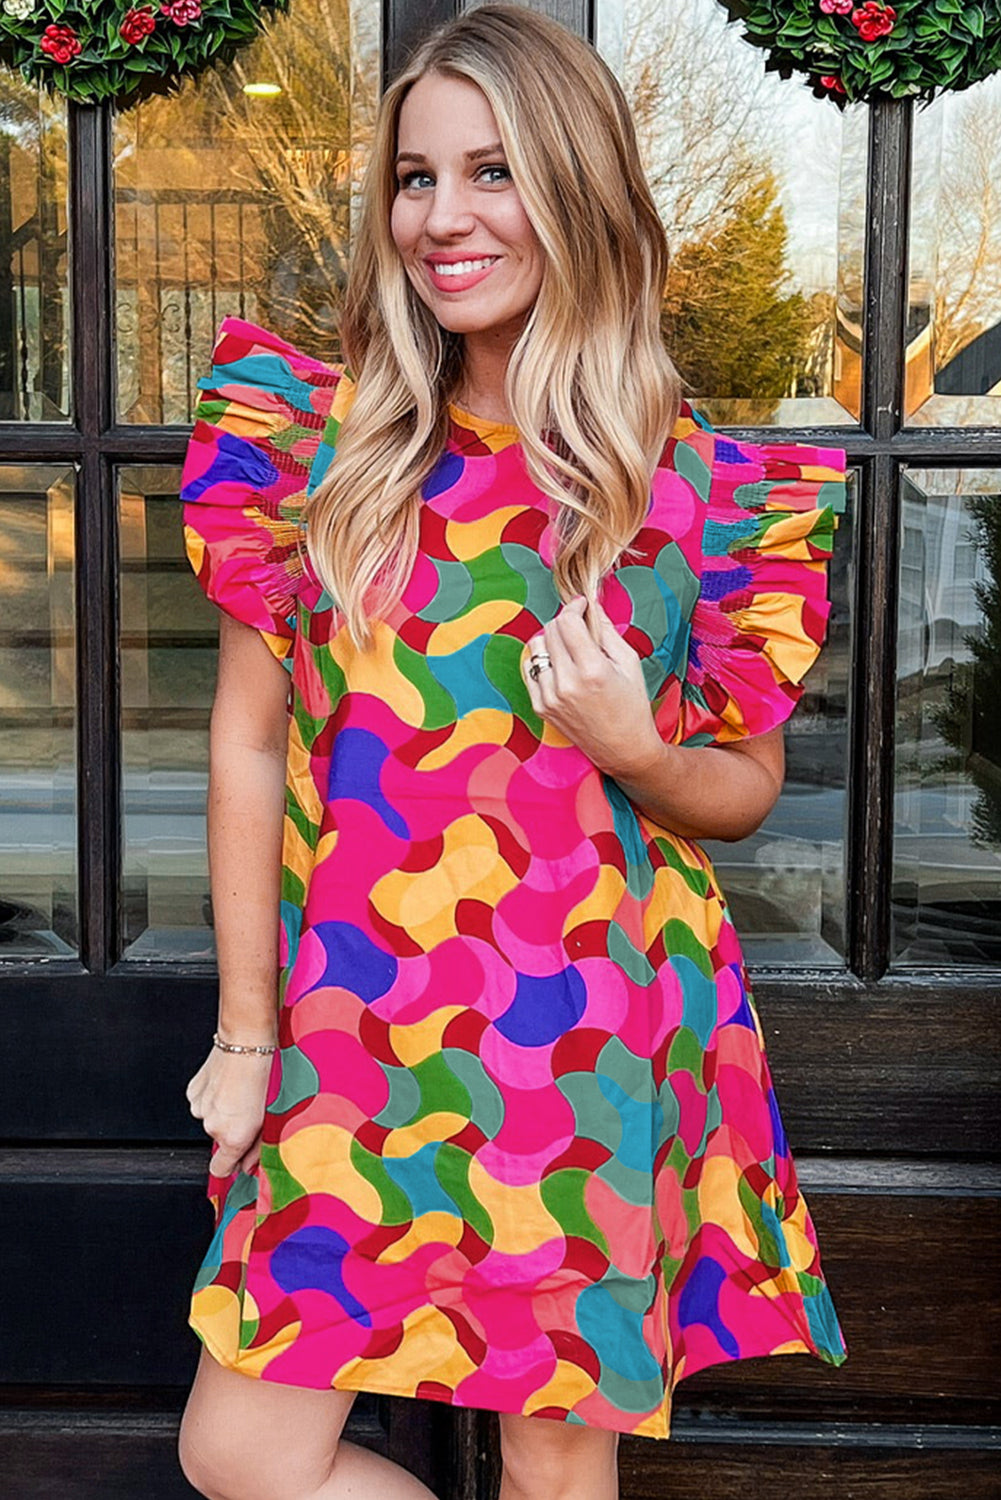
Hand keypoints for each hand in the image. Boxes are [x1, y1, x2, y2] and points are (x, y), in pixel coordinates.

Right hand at [185, 1044, 272, 1177]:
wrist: (247, 1041)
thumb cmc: (268, 1074)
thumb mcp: (273, 1117)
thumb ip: (260, 1148)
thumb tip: (250, 1165)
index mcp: (234, 1137)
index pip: (220, 1170)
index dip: (233, 1164)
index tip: (241, 1157)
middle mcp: (213, 1126)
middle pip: (220, 1141)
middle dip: (234, 1131)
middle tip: (252, 1111)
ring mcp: (201, 1107)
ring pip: (212, 1120)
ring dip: (224, 1112)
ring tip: (242, 1093)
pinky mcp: (194, 1090)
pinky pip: (204, 1103)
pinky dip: (214, 1097)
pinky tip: (229, 1084)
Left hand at [522, 595, 662, 777]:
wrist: (623, 748)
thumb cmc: (632, 706)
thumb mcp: (629, 663)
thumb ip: (606, 631)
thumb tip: (591, 606)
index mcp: (592, 670)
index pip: (567, 622)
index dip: (574, 607)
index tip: (582, 605)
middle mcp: (566, 683)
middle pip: (550, 631)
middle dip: (565, 623)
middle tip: (580, 630)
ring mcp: (549, 697)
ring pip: (536, 647)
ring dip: (552, 641)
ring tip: (570, 650)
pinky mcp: (540, 707)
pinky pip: (529, 668)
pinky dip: (542, 661)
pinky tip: (560, 667)